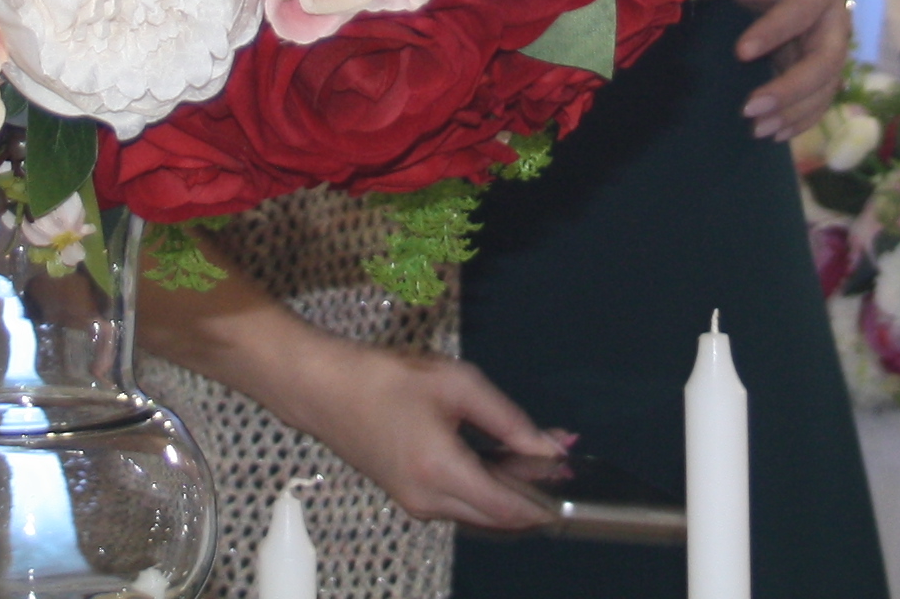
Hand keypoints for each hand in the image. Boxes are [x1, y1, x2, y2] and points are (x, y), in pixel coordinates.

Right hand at [271, 335, 565, 533]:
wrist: (324, 390)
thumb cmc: (386, 379)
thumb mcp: (457, 384)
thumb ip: (508, 419)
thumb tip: (549, 446)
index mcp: (440, 471)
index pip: (507, 508)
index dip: (546, 504)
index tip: (576, 488)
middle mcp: (428, 501)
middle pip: (497, 520)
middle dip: (534, 500)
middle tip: (562, 469)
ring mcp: (416, 505)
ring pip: (479, 516)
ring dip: (510, 496)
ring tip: (536, 462)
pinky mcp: (410, 499)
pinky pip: (460, 506)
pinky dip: (486, 492)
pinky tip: (502, 464)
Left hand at [699, 0, 849, 139]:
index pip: (803, 9)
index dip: (775, 30)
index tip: (741, 52)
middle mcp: (837, 18)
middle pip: (826, 59)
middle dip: (791, 88)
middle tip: (751, 108)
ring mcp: (837, 48)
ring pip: (827, 86)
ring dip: (794, 111)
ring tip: (757, 129)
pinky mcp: (829, 71)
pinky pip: (823, 100)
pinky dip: (802, 120)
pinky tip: (775, 134)